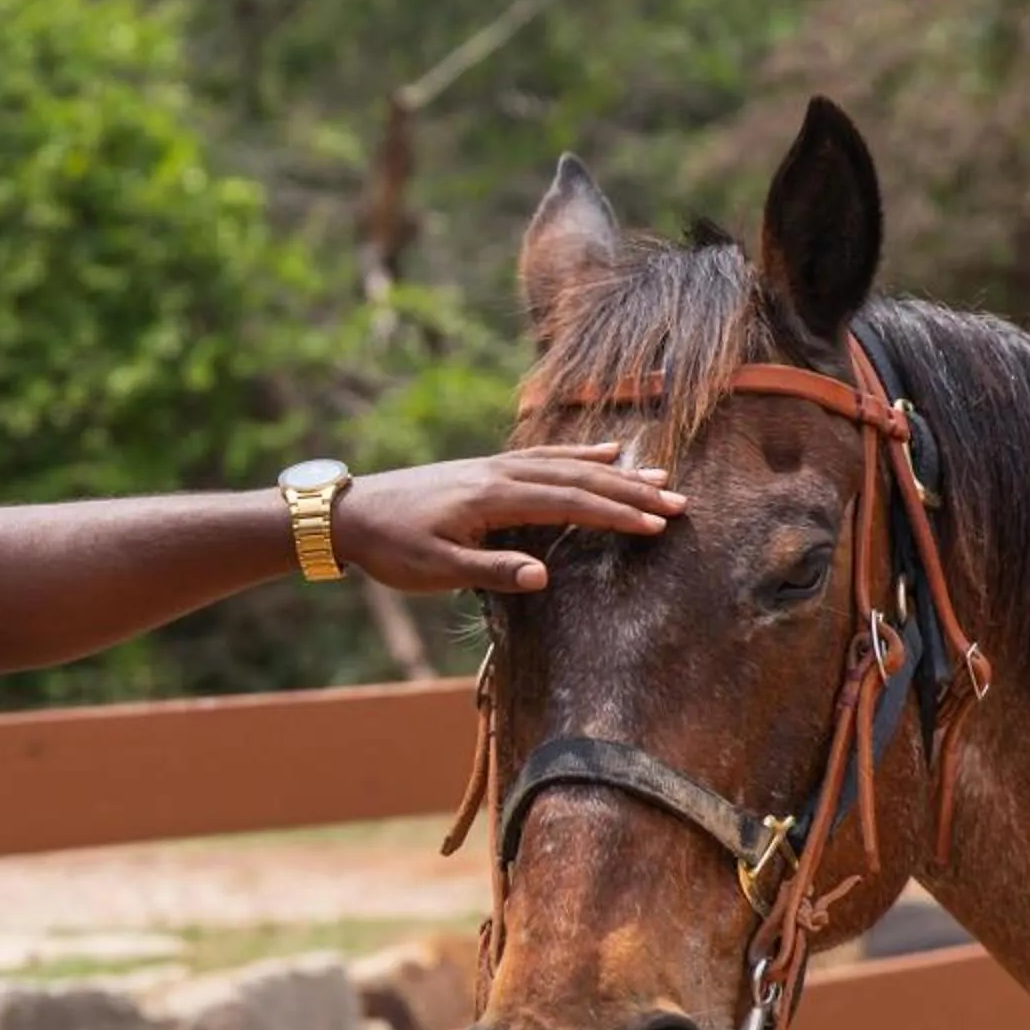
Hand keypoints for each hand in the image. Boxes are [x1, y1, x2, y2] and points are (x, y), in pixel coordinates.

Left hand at [334, 445, 683, 593]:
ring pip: (566, 464)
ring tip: (657, 474)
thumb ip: (490, 571)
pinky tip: (604, 452)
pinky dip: (579, 454)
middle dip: (630, 492)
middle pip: (578, 479)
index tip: (658, 525)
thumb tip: (544, 578)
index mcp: (493, 499)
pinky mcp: (487, 469)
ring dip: (614, 472)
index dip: (616, 515)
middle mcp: (501, 474)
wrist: (350, 512)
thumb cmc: (391, 547)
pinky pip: (544, 456)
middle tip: (679, 501)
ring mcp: (495, 467)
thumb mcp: (436, 570)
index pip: (569, 504)